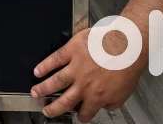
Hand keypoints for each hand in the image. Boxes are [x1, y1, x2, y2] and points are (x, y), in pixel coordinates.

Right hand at [31, 27, 145, 120]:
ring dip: (43, 88)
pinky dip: (45, 65)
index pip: (85, 112)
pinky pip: (55, 59)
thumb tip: (106, 105)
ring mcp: (76, 67)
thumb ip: (111, 103)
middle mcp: (83, 85)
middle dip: (53, 108)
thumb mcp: (123, 94)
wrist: (126, 46)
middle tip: (46, 110)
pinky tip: (37, 70)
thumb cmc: (127, 66)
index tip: (77, 115)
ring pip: (55, 81)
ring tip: (35, 92)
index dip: (80, 116)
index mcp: (96, 97)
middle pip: (64, 101)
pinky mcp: (72, 50)